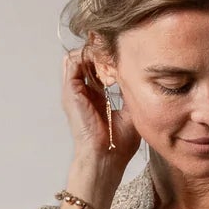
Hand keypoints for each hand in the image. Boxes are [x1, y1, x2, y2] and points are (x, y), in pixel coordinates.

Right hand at [61, 48, 141, 182]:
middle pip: (86, 58)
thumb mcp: (131, 111)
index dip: (109, 58)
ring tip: (111, 57)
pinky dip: (88, 57)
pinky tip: (105, 66)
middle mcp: (83, 91)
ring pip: (78, 56)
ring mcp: (75, 91)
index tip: (126, 56)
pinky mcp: (71, 91)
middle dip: (101, 51)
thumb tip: (137, 73)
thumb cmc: (118, 143)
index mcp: (95, 97)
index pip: (97, 67)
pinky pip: (73, 62)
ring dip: (94, 52)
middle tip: (118, 52)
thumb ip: (130, 92)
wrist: (107, 157)